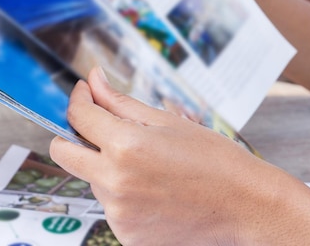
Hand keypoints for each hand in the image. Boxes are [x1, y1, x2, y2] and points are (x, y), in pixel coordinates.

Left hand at [49, 67, 309, 244]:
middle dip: (71, 135)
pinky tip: (151, 189)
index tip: (84, 93)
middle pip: (62, 152)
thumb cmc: (213, 160)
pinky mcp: (126, 235)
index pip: (77, 116)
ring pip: (89, 177)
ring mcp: (118, 212)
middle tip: (95, 128)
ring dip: (104, 165)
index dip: (77, 99)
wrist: (247, 207)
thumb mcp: (166, 120)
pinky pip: (108, 204)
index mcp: (125, 146)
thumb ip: (119, 101)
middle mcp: (114, 181)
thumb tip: (92, 80)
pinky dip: (120, 193)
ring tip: (146, 165)